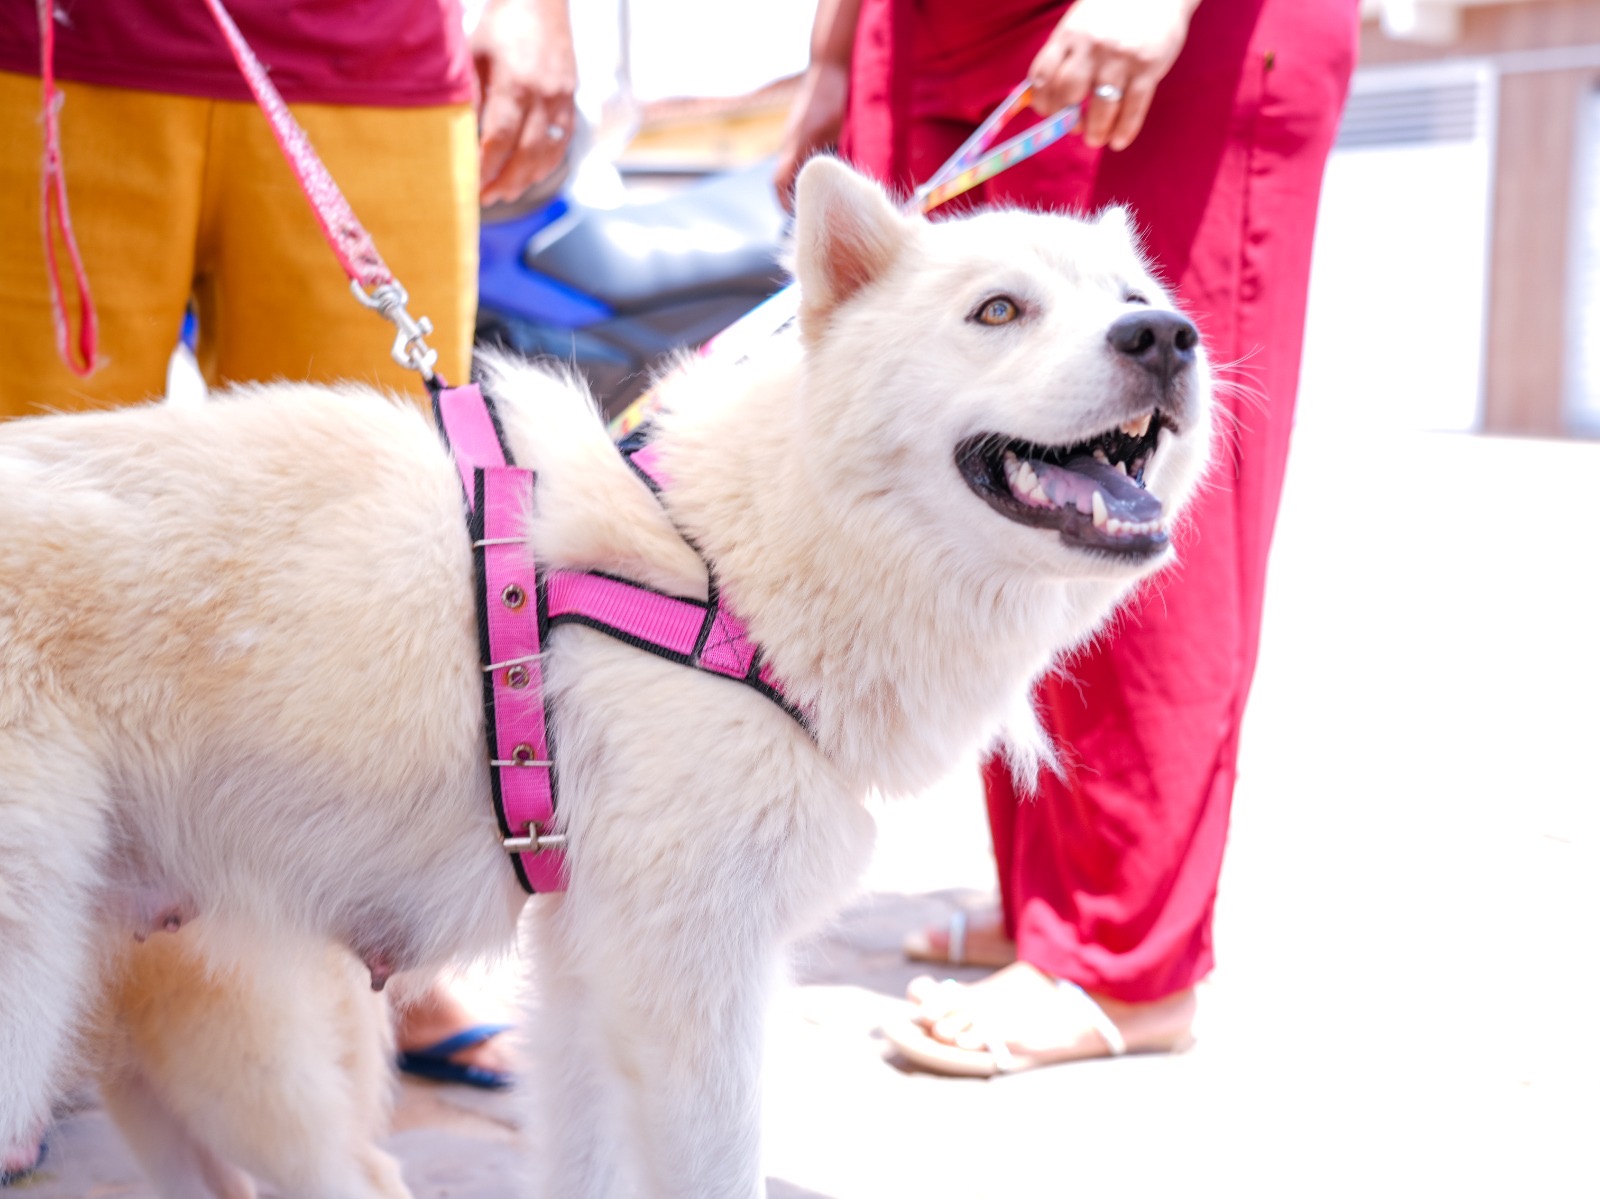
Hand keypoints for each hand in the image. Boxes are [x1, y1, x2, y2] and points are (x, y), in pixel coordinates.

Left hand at [472, 0, 577, 204]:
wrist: (540, 5)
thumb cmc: (499, 28)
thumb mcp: (474, 56)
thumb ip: (468, 96)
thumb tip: (455, 139)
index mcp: (515, 85)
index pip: (499, 141)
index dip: (484, 169)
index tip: (467, 185)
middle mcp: (543, 98)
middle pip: (526, 157)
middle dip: (504, 184)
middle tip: (483, 200)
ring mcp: (562, 104)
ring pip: (547, 157)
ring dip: (525, 181)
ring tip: (503, 194)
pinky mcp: (570, 105)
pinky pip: (561, 147)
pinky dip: (544, 167)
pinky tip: (527, 176)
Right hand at [773, 60, 850, 211]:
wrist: (829, 68)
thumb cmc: (827, 97)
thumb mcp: (823, 128)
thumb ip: (810, 154)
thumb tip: (799, 183)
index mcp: (792, 148)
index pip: (778, 185)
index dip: (784, 204)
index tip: (795, 221)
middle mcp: (792, 145)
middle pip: (784, 181)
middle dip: (792, 201)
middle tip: (809, 217)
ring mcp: (800, 138)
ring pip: (796, 170)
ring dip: (802, 187)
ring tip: (820, 203)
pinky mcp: (811, 132)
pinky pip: (807, 159)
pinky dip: (812, 172)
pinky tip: (831, 177)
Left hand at [1028, 0, 1199, 150]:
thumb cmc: (1113, 10)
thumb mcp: (1080, 23)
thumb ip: (1064, 54)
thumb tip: (1044, 95)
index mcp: (1070, 35)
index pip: (1042, 75)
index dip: (1042, 102)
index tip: (1048, 114)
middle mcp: (1092, 46)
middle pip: (1068, 92)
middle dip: (1066, 119)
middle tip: (1073, 128)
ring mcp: (1121, 58)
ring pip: (1101, 107)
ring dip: (1095, 131)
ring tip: (1095, 139)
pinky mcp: (1148, 67)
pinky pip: (1133, 108)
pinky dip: (1124, 130)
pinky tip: (1118, 141)